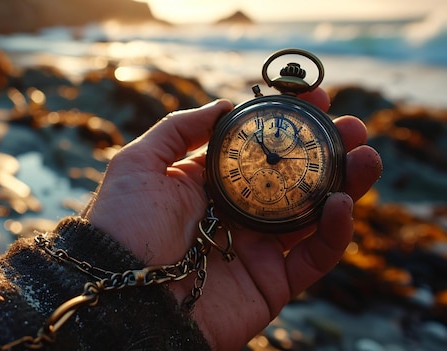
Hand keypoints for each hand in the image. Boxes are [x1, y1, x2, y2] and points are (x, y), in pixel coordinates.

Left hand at [81, 90, 381, 349]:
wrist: (121, 293)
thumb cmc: (123, 224)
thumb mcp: (139, 163)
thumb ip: (179, 129)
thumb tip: (224, 105)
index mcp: (209, 184)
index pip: (258, 148)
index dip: (286, 124)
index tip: (313, 97)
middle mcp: (237, 213)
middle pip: (293, 179)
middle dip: (326, 151)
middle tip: (351, 126)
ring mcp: (256, 249)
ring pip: (313, 215)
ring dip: (346, 184)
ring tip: (366, 154)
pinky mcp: (271, 283)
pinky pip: (313, 258)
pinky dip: (335, 232)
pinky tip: (343, 202)